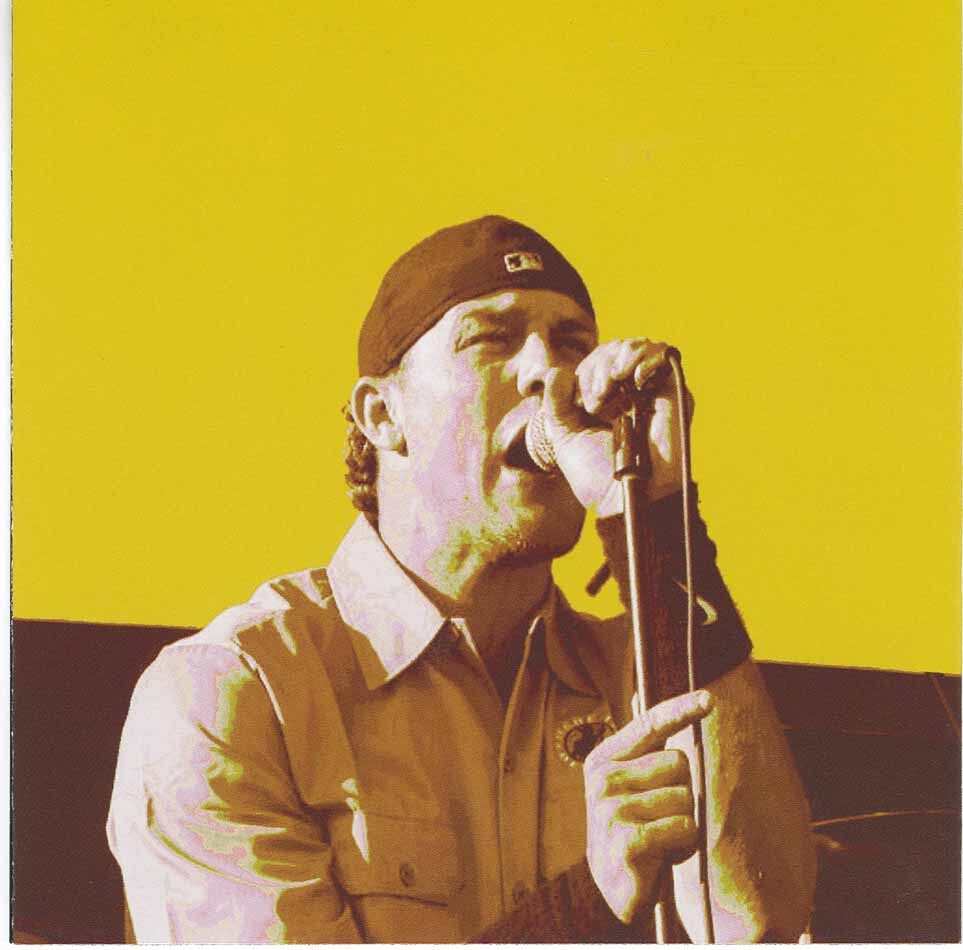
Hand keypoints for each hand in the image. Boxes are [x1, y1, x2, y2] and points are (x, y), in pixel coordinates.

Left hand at [538, 338, 692, 515]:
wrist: (624, 499)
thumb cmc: (594, 474)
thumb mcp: (564, 436)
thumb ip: (555, 404)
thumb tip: (556, 373)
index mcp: (606, 400)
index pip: (598, 361)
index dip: (588, 371)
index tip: (584, 404)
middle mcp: (630, 394)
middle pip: (616, 350)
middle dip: (599, 367)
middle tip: (596, 401)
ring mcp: (653, 393)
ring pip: (639, 348)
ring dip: (619, 359)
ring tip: (613, 381)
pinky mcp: (675, 396)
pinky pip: (664, 358)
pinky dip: (645, 358)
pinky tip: (633, 378)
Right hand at [583, 690, 712, 923]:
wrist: (609, 886)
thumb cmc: (633, 827)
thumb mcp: (634, 786)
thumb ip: (649, 752)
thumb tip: (670, 706)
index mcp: (604, 758)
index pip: (649, 725)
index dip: (680, 710)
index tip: (709, 699)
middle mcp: (603, 778)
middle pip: (679, 763)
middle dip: (684, 790)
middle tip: (661, 815)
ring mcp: (611, 809)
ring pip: (684, 797)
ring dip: (685, 821)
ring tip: (662, 836)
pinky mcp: (626, 839)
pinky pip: (682, 826)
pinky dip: (683, 841)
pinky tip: (663, 853)